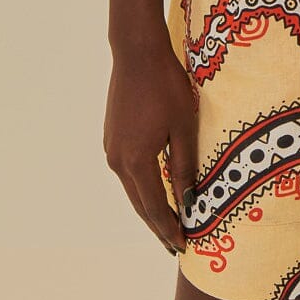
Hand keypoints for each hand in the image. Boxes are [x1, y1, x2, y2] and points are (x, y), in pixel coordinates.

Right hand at [103, 43, 197, 254]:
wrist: (137, 52)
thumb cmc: (166, 85)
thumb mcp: (183, 126)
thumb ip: (185, 167)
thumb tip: (189, 202)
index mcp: (136, 160)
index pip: (154, 206)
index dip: (169, 228)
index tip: (182, 246)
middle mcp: (117, 159)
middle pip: (139, 203)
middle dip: (157, 225)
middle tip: (173, 245)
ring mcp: (111, 147)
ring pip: (132, 188)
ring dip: (148, 207)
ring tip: (165, 223)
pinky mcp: (111, 137)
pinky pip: (127, 171)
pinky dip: (141, 187)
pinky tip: (153, 189)